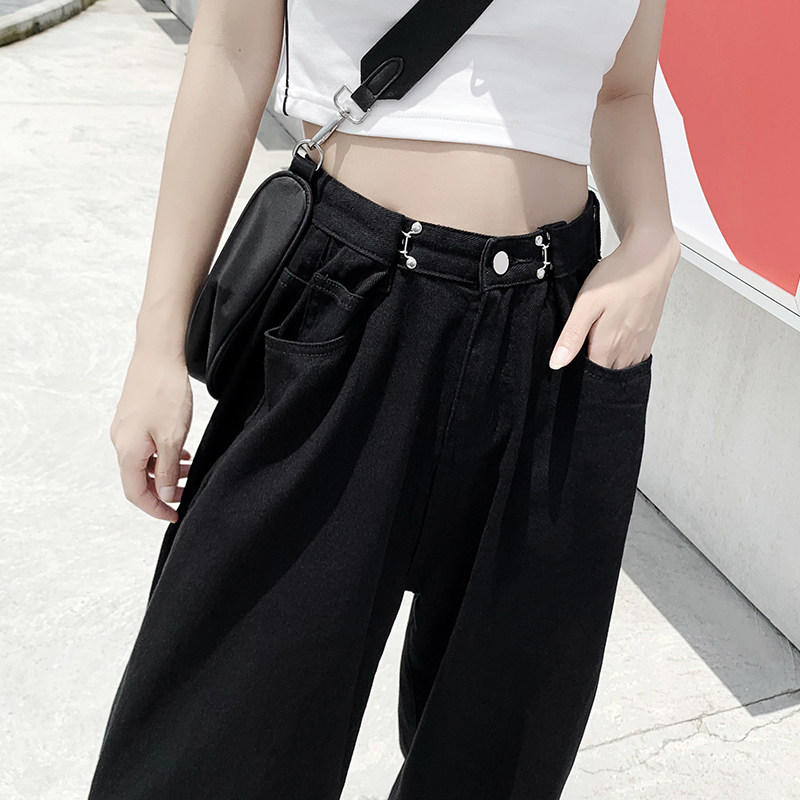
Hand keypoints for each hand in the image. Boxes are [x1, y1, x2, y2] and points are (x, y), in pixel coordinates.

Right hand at [109, 345, 193, 521]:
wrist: (158, 354)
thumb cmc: (165, 392)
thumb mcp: (173, 437)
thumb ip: (167, 469)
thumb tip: (163, 495)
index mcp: (128, 451)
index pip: (136, 493)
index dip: (155, 508)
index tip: (174, 515)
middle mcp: (121, 442)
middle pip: (138, 479)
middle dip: (162, 491)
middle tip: (186, 493)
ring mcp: (125, 429)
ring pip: (144, 462)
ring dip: (165, 472)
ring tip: (189, 471)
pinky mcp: (133, 418)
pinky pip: (145, 446)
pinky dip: (162, 455)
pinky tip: (181, 452)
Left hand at [549, 231, 680, 369]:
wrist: (649, 258)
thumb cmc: (618, 277)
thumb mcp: (586, 304)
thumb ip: (572, 336)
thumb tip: (557, 363)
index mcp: (608, 346)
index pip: (591, 377)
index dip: (578, 376)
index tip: (570, 366)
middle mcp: (627, 350)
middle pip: (607, 374)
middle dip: (593, 373)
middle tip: (582, 356)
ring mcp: (640, 344)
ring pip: (622, 368)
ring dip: (609, 365)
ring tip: (596, 350)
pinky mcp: (648, 336)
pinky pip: (635, 358)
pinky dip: (623, 358)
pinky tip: (614, 344)